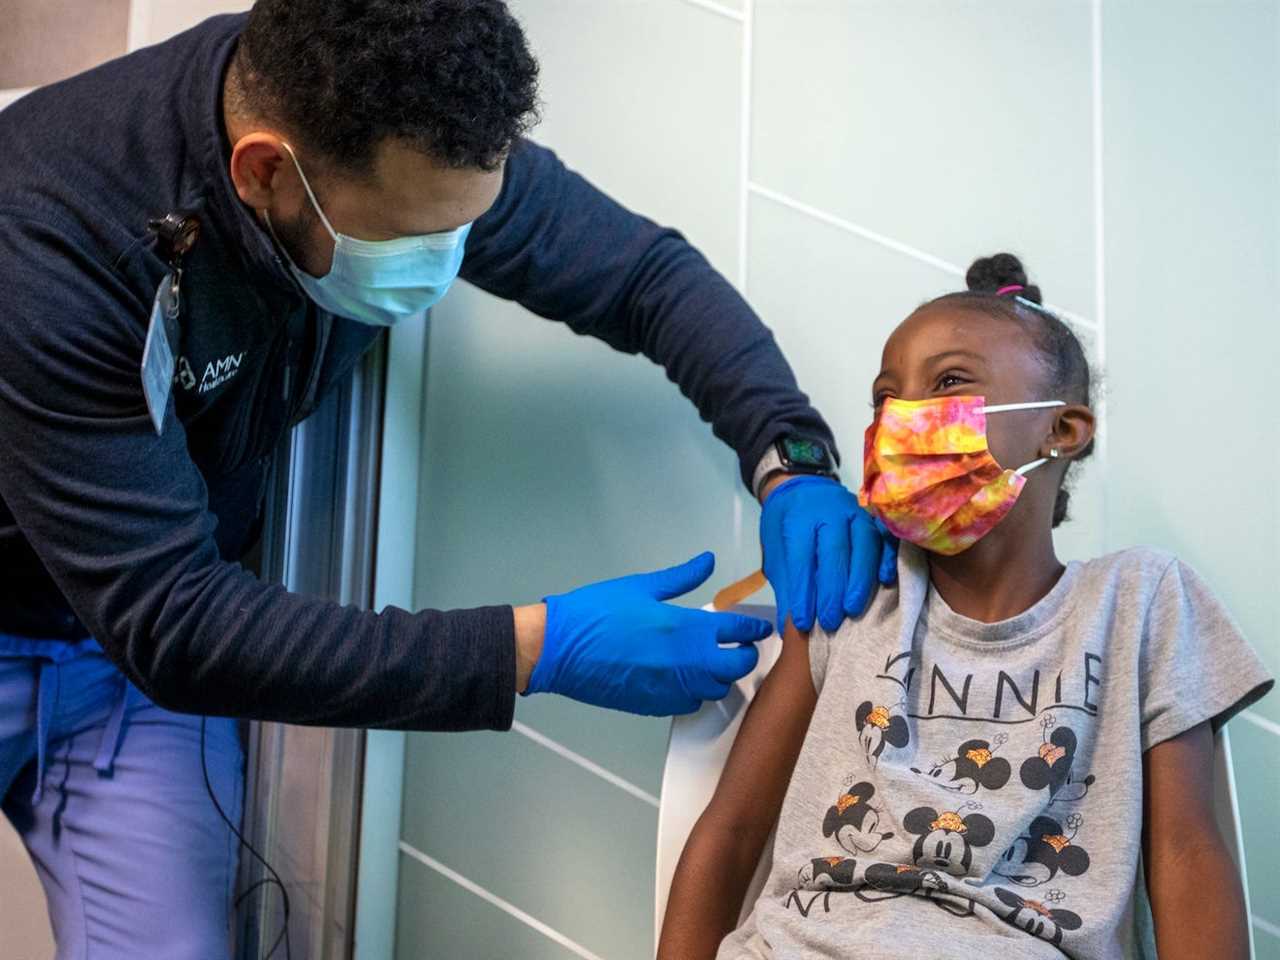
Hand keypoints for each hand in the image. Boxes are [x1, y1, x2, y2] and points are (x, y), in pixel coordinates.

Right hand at [524, 552, 769, 715]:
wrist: (558, 649)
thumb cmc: (596, 612)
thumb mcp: (641, 586)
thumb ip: (681, 577)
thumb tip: (708, 561)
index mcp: (686, 627)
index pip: (737, 631)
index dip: (753, 629)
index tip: (759, 628)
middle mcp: (687, 662)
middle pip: (736, 666)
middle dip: (743, 655)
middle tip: (737, 645)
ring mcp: (672, 688)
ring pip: (716, 688)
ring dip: (719, 675)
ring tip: (710, 660)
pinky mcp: (655, 705)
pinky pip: (691, 704)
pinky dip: (695, 692)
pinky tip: (685, 678)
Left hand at [759, 475, 897, 633]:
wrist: (802, 487)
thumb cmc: (786, 523)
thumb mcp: (775, 549)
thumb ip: (785, 584)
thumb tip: (788, 626)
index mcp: (799, 518)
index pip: (801, 557)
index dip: (803, 591)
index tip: (803, 622)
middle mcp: (829, 511)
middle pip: (835, 551)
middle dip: (833, 590)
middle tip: (830, 622)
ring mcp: (855, 511)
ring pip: (864, 544)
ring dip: (860, 580)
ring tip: (853, 610)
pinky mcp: (874, 516)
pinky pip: (886, 536)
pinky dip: (887, 558)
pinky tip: (885, 581)